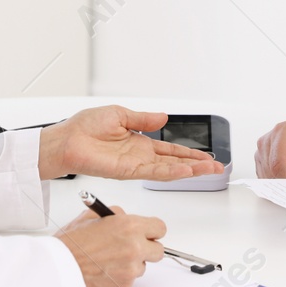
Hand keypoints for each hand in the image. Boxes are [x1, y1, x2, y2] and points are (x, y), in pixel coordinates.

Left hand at [38, 106, 222, 181]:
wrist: (67, 139)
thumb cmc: (85, 127)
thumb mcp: (120, 114)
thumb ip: (144, 119)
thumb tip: (164, 117)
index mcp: (139, 142)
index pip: (170, 149)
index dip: (189, 153)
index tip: (206, 156)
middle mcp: (140, 155)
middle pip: (175, 161)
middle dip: (197, 165)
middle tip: (217, 167)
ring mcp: (135, 165)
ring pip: (169, 169)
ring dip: (190, 170)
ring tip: (210, 170)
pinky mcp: (128, 171)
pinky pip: (154, 172)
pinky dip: (172, 171)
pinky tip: (186, 171)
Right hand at [54, 207, 165, 286]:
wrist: (59, 268)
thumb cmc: (71, 244)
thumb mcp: (92, 216)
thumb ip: (116, 215)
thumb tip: (126, 218)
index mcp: (129, 226)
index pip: (160, 228)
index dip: (152, 231)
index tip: (147, 233)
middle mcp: (135, 248)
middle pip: (158, 251)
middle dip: (147, 248)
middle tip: (132, 248)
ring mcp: (131, 269)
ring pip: (143, 266)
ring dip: (132, 264)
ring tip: (110, 260)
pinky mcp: (125, 286)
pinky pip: (130, 280)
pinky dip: (121, 276)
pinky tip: (105, 270)